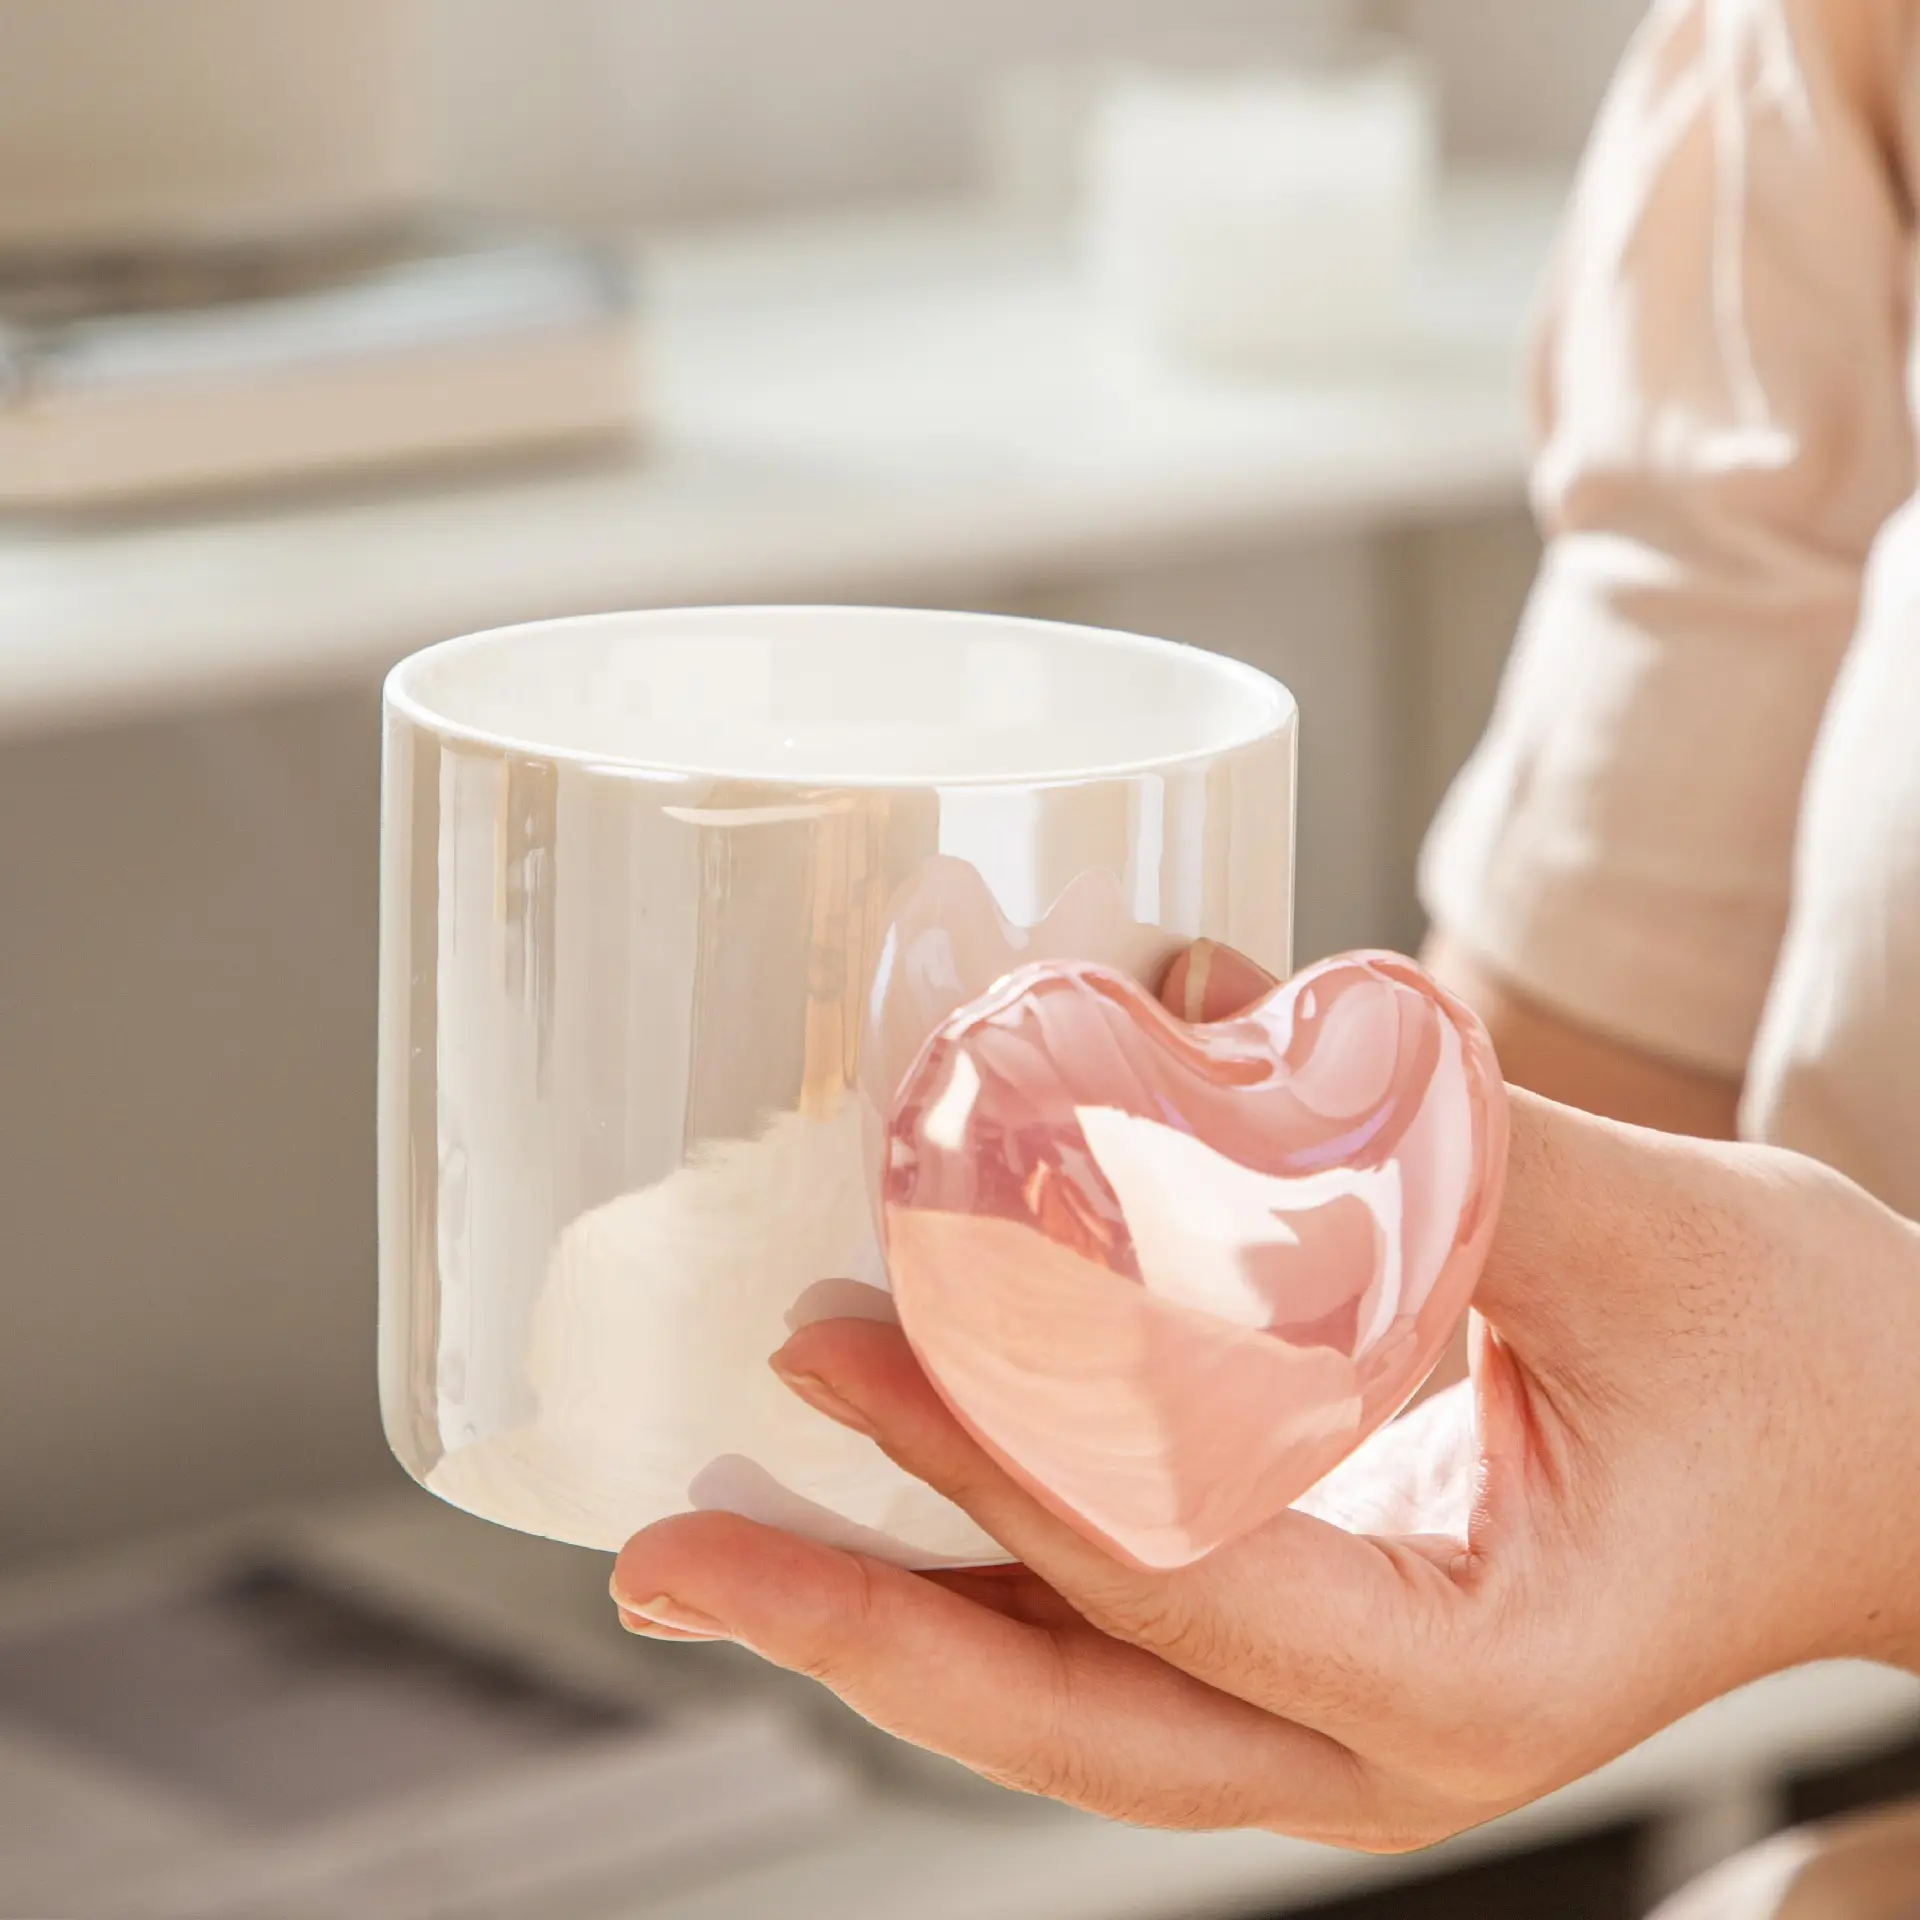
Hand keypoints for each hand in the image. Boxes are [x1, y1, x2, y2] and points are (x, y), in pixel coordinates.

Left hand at [611, 945, 1919, 1849]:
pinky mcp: (1309, 1645)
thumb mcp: (1645, 1233)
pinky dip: (978, 1567)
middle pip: (1069, 1712)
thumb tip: (1194, 1014)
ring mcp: (1334, 1715)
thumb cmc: (1808, 1370)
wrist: (1885, 1456)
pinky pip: (1106, 1633)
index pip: (1176, 1582)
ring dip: (888, 1618)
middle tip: (673, 1551)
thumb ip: (1422, 1125)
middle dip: (861, 1632)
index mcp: (1472, 1668)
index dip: (995, 1467)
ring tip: (709, 1547)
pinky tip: (873, 1494)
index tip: (843, 1349)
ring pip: (1066, 1701)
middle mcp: (1381, 1742)